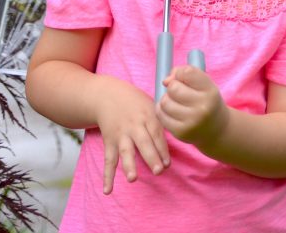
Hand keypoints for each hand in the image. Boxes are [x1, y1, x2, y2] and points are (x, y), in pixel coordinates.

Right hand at [95, 77, 170, 194]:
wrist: (107, 96)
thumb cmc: (135, 102)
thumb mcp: (150, 104)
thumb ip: (161, 121)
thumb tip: (178, 134)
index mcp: (147, 116)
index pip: (156, 134)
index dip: (163, 149)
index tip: (168, 163)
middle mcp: (133, 126)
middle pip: (143, 142)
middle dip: (151, 157)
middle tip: (158, 171)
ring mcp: (121, 135)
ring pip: (125, 151)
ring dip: (128, 165)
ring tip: (133, 178)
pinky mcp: (110, 142)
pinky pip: (109, 160)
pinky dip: (107, 176)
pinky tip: (108, 191)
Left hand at [156, 65, 228, 147]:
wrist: (216, 130)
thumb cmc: (206, 101)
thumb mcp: (203, 84)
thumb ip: (184, 73)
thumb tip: (165, 81)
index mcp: (210, 91)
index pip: (187, 72)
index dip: (181, 73)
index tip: (185, 79)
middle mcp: (203, 107)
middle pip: (173, 88)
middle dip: (173, 87)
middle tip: (180, 93)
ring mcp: (191, 122)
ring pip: (164, 102)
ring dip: (167, 99)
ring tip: (176, 103)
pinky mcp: (181, 132)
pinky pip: (160, 115)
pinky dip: (162, 110)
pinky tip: (172, 112)